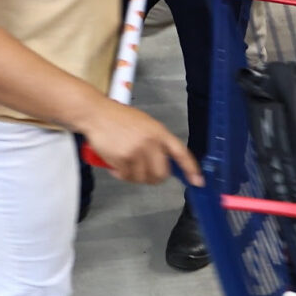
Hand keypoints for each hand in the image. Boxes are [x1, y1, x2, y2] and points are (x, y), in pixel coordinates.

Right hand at [81, 98, 201, 185]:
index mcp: (159, 132)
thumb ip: (156, 141)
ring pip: (143, 178)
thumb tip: (166, 163)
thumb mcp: (145, 124)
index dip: (191, 169)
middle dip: (154, 178)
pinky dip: (121, 175)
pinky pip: (126, 177)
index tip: (198, 182)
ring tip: (126, 166)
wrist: (97, 114)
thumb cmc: (120, 118)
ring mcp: (137, 151)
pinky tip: (115, 166)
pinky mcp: (122, 159)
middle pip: (161, 173)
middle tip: (144, 173)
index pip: (181, 153)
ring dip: (135, 177)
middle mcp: (151, 142)